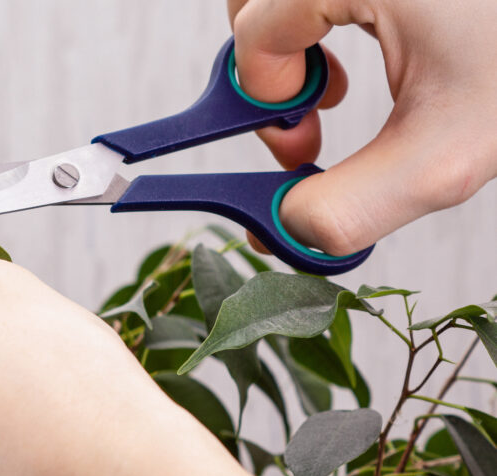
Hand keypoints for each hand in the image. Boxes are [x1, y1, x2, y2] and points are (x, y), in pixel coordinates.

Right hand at [228, 0, 496, 254]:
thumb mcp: (448, 150)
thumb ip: (352, 204)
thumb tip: (284, 231)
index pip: (253, 37)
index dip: (269, 104)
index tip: (302, 147)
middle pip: (250, 5)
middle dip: (271, 69)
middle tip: (315, 114)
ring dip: (294, 42)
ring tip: (343, 83)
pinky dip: (324, 16)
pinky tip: (377, 44)